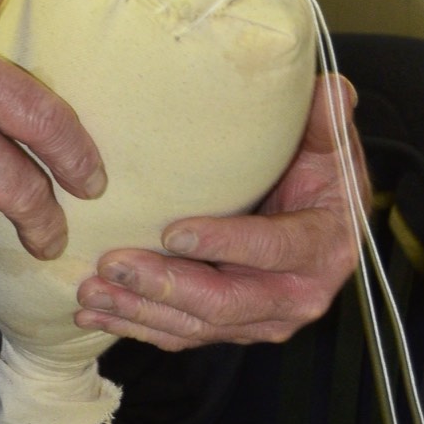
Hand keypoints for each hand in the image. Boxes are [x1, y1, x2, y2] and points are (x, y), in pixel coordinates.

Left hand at [73, 74, 364, 350]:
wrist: (322, 215)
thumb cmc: (321, 173)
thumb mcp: (329, 143)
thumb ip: (327, 119)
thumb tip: (332, 90)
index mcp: (324, 248)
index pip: (272, 248)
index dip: (224, 243)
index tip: (171, 232)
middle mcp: (296, 297)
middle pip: (225, 302)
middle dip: (165, 286)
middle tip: (114, 263)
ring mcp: (261, 319)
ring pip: (196, 325)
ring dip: (139, 310)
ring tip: (90, 290)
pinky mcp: (231, 327)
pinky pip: (181, 333)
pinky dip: (137, 324)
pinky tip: (95, 312)